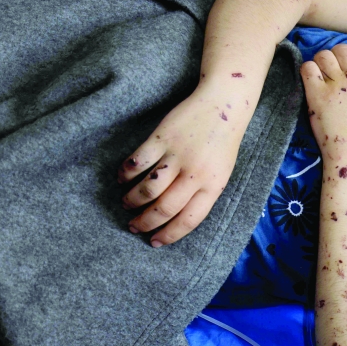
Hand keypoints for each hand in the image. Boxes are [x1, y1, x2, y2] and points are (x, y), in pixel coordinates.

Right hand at [118, 85, 247, 246]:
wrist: (224, 104)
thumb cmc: (222, 141)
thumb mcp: (222, 172)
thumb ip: (203, 193)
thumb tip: (176, 216)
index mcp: (213, 186)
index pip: (188, 220)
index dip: (169, 234)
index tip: (155, 242)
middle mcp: (195, 174)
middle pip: (164, 208)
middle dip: (145, 222)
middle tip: (134, 227)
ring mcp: (178, 156)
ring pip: (148, 189)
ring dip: (132, 200)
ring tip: (126, 204)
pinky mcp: (162, 138)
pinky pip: (137, 163)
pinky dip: (126, 174)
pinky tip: (122, 178)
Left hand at [301, 40, 346, 163]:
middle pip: (342, 48)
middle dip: (336, 55)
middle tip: (333, 69)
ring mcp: (336, 85)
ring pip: (324, 55)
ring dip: (321, 62)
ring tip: (321, 75)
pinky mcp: (317, 94)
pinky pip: (308, 68)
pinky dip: (308, 71)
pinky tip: (312, 81)